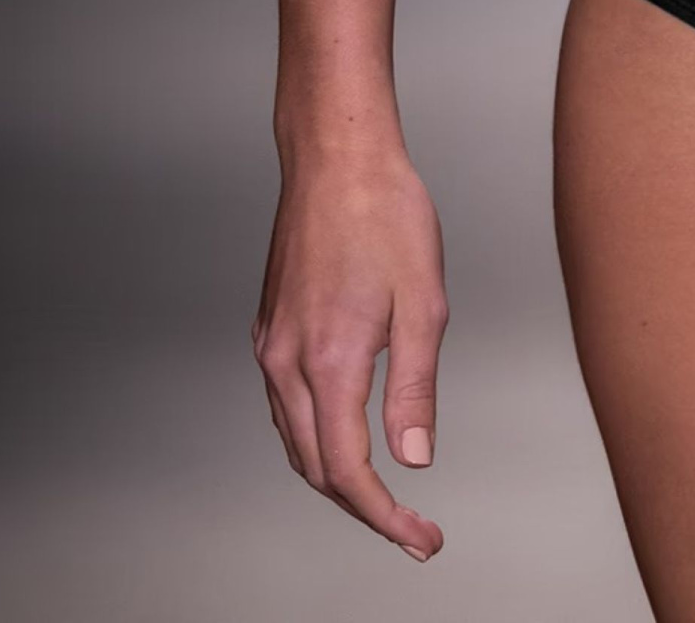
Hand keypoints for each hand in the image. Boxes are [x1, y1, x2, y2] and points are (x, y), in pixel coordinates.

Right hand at [253, 146, 449, 560]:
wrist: (337, 155)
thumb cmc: (387, 213)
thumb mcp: (425, 300)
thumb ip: (416, 387)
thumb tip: (414, 458)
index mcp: (329, 361)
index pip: (347, 471)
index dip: (384, 516)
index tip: (421, 538)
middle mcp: (287, 362)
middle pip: (314, 466)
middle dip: (363, 506)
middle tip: (413, 528)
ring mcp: (272, 344)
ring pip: (294, 439)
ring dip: (335, 475)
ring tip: (386, 493)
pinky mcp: (270, 327)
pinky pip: (285, 405)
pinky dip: (314, 435)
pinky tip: (347, 431)